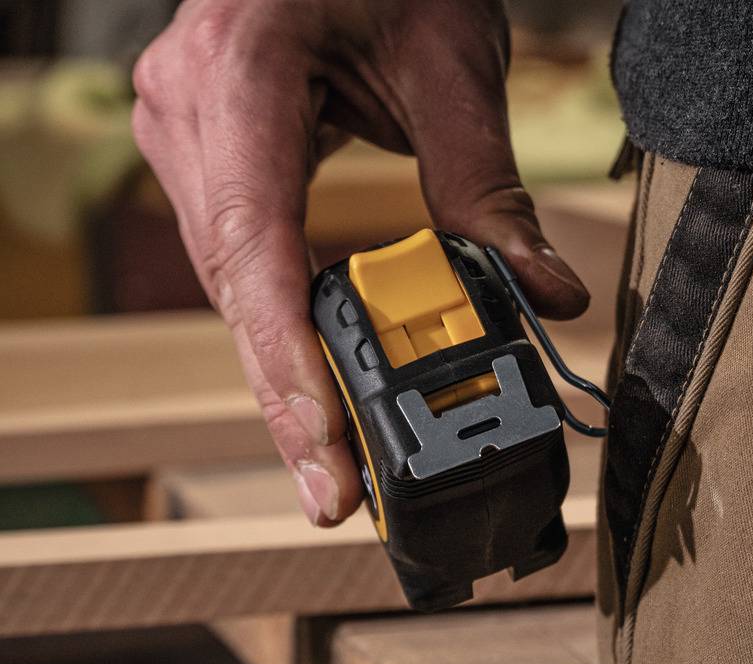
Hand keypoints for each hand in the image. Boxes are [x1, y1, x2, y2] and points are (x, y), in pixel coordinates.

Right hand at [132, 0, 588, 525]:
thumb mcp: (453, 63)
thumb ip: (488, 186)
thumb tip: (545, 294)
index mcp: (239, 69)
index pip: (254, 238)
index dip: (286, 353)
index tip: (325, 444)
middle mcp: (190, 111)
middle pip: (237, 286)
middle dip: (292, 397)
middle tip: (340, 494)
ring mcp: (189, 136)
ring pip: (235, 287)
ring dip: (289, 376)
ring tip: (340, 464)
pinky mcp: (212, 160)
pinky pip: (246, 264)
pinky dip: (288, 330)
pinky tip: (325, 390)